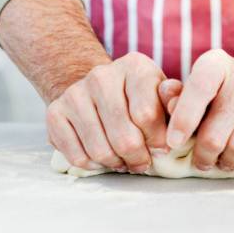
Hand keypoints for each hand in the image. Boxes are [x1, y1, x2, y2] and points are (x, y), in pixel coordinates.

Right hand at [46, 52, 180, 172]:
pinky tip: (103, 157)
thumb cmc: (139, 98)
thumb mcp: (163, 96)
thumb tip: (179, 107)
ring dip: (117, 164)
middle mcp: (101, 76)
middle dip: (138, 159)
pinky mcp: (55, 112)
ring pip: (100, 151)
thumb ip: (175, 102)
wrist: (97, 89)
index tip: (162, 149)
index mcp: (135, 67)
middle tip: (143, 162)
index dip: (157, 141)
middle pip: (124, 138)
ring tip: (124, 160)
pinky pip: (78, 156)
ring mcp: (75, 93)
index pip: (146, 115)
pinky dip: (94, 165)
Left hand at [164, 49, 233, 175]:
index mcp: (217, 64)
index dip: (184, 119)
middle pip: (216, 133)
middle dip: (203, 155)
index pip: (199, 88)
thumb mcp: (195, 94)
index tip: (173, 142)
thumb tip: (167, 99)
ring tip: (222, 160)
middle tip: (201, 161)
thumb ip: (176, 98)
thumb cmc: (222, 100)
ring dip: (226, 162)